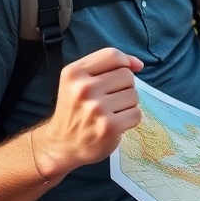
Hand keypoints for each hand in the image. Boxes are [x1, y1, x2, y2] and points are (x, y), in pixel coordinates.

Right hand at [32, 48, 143, 178]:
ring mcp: (96, 108)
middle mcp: (83, 89)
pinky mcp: (109, 127)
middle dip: (124, 87)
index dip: (125, 62)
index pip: (112, 55)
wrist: (61, 145)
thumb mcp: (78, 81)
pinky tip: (115, 123)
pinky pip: (136, 114)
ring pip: (134, 95)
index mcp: (74, 73)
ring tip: (110, 112)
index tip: (128, 70)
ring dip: (127, 104)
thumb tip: (138, 64)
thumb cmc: (75, 109)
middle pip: (127, 75)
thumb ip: (106, 66)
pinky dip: (130, 119)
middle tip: (109, 99)